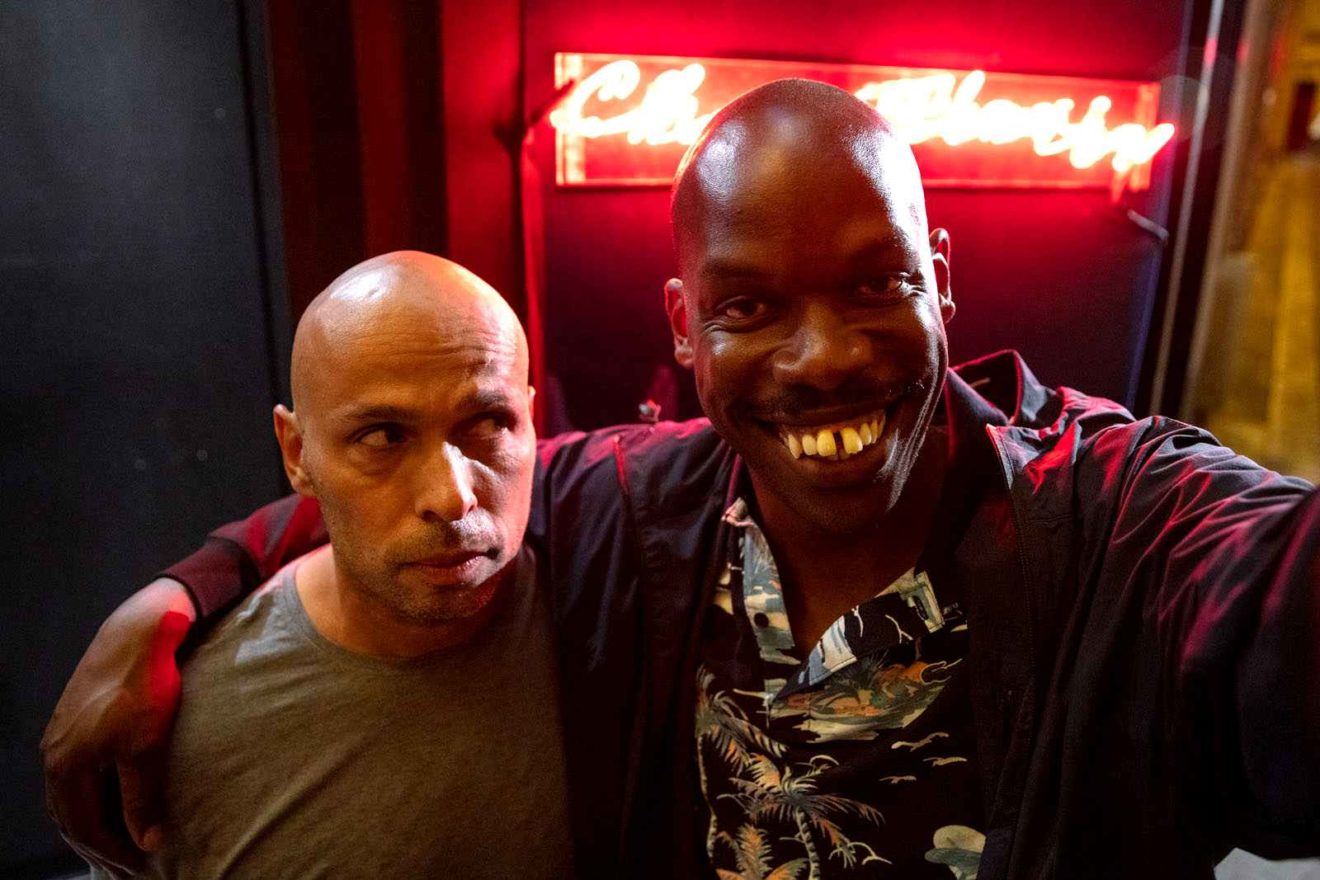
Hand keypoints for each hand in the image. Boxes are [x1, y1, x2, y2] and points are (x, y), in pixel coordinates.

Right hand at [41, 577, 196, 874]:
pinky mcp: (72, 720)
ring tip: (121, 835)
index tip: (139, 865)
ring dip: (93, 817)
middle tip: (128, 861)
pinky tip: (112, 795)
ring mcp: (60, 736)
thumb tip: (146, 841)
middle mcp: (54, 754)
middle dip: (98, 841)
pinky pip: (76, 771)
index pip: (84, 826)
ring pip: (70, 793)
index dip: (111, 850)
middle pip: (70, 814)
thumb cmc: (144, 688)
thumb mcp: (146, 750)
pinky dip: (92, 792)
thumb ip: (141, 799)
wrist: (137, 635)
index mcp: (66, 766)